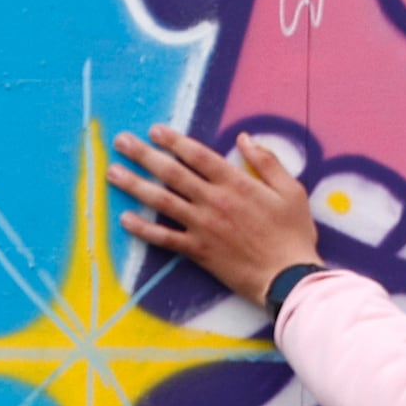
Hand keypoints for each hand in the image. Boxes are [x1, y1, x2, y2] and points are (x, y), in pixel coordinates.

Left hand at [107, 124, 319, 311]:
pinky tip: (124, 219)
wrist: (288, 276)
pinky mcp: (198, 251)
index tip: (154, 129)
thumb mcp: (290, 190)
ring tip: (112, 173)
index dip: (174, 141)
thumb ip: (266, 161)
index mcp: (236, 183)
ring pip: (162, 201)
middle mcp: (214, 201)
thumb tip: (245, 138)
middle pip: (172, 173)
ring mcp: (203, 226)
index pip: (198, 155)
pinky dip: (143, 230)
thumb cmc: (293, 233)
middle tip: (121, 141)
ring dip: (135, 185)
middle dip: (144, 154)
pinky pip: (164, 238)